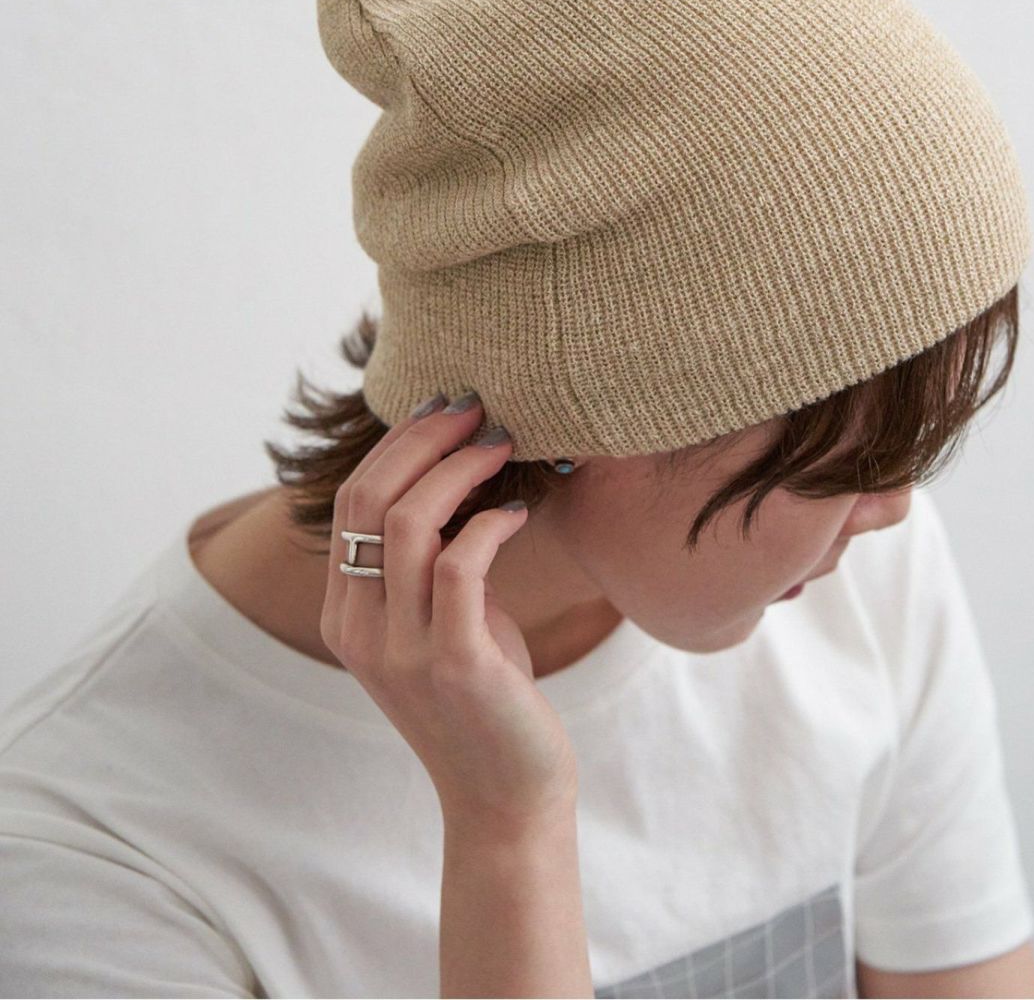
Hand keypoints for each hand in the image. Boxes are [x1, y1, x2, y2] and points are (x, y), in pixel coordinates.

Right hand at [320, 394, 578, 830]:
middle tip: (476, 407)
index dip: (397, 444)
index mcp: (345, 613)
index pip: (351, 501)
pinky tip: (519, 514)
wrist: (504, 794)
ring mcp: (401, 648)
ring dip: (461, 468)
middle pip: (369, 498)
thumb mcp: (440, 621)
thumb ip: (430, 562)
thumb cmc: (484, 696)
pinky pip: (461, 563)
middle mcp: (358, 627)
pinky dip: (491, 524)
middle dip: (424, 438)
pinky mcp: (453, 662)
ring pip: (410, 521)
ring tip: (503, 443)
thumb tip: (461, 476)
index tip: (443, 408)